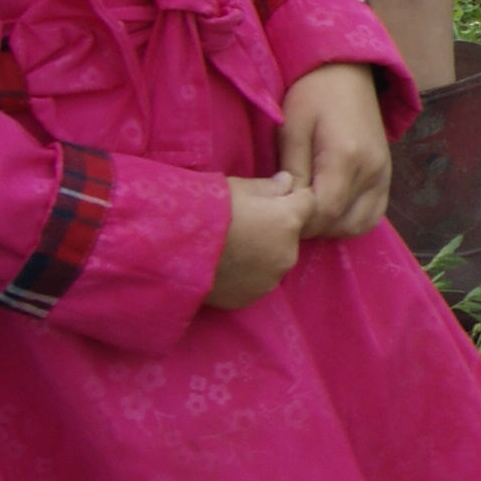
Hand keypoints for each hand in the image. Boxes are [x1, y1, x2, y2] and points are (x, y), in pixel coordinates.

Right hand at [211, 173, 308, 308]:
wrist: (172, 247)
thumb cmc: (206, 208)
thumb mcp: (238, 187)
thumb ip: (270, 187)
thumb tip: (288, 183)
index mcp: (289, 220)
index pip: (308, 203)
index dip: (291, 198)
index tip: (272, 198)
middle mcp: (288, 253)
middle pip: (291, 235)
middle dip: (277, 228)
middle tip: (244, 223)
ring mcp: (270, 280)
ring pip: (274, 260)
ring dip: (262, 254)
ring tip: (231, 247)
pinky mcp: (250, 298)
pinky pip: (255, 281)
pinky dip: (246, 275)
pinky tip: (223, 266)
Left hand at [275, 61, 390, 239]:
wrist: (347, 72)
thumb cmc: (313, 94)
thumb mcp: (292, 128)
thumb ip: (292, 171)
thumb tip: (289, 206)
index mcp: (347, 157)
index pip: (325, 211)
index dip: (300, 220)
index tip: (280, 212)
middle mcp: (372, 170)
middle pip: (343, 223)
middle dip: (315, 226)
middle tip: (292, 212)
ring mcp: (384, 174)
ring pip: (361, 224)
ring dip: (333, 226)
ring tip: (310, 210)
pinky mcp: (387, 175)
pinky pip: (373, 213)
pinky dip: (351, 220)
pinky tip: (331, 209)